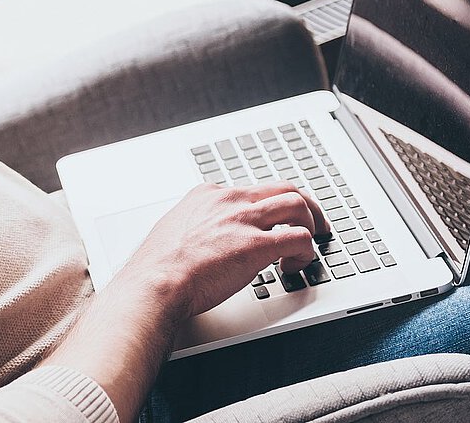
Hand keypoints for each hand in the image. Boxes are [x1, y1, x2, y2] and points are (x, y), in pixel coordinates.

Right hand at [122, 182, 329, 321]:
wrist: (156, 282)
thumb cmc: (159, 266)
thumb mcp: (175, 229)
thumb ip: (196, 226)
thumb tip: (204, 237)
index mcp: (208, 195)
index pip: (253, 189)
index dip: (269, 207)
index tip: (274, 222)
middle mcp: (228, 200)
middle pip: (283, 188)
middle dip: (305, 206)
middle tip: (313, 223)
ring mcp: (243, 220)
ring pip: (297, 204)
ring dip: (312, 224)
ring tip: (312, 243)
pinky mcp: (257, 245)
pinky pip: (299, 238)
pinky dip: (306, 252)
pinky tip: (295, 266)